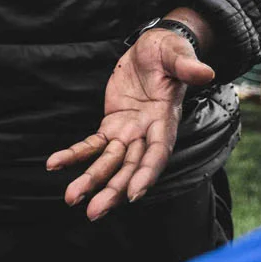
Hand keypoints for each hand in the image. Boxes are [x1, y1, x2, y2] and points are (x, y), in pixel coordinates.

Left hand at [46, 24, 215, 220]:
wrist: (153, 49)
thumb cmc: (168, 52)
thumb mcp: (176, 54)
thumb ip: (187, 67)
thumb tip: (206, 72)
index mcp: (165, 120)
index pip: (157, 152)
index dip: (146, 173)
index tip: (134, 194)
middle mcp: (147, 133)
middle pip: (130, 167)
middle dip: (113, 190)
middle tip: (93, 212)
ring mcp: (128, 132)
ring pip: (109, 163)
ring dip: (91, 181)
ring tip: (71, 199)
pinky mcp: (111, 126)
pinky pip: (91, 144)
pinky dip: (74, 154)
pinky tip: (54, 164)